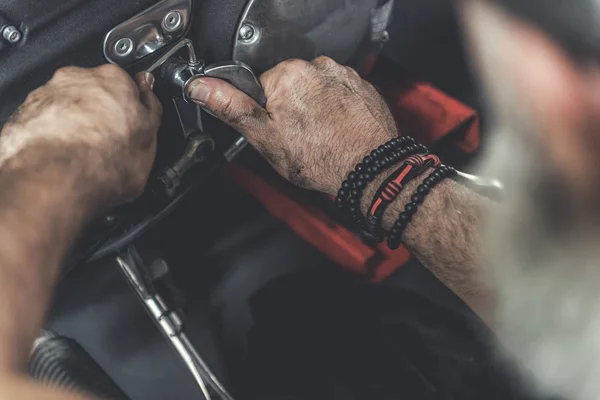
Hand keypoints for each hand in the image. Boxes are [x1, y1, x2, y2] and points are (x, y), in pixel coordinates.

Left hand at [0, 65, 161, 207]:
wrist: (55, 180)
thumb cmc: (103, 161)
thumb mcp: (150, 140)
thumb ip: (151, 111)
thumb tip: (150, 99)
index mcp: (114, 79)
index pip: (128, 84)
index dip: (132, 107)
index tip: (134, 123)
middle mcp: (77, 79)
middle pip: (94, 92)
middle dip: (101, 113)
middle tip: (111, 143)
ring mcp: (47, 96)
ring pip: (67, 106)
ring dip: (76, 124)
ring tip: (86, 156)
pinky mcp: (24, 116)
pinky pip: (43, 122)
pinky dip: (53, 136)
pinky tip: (64, 159)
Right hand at [188, 57, 396, 194]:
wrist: (370, 169)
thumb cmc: (321, 156)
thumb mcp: (265, 137)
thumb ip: (232, 108)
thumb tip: (201, 87)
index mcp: (288, 74)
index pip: (262, 88)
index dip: (266, 114)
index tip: (277, 131)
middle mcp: (318, 67)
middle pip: (289, 88)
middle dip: (290, 110)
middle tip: (299, 138)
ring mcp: (343, 75)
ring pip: (315, 92)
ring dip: (315, 109)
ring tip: (321, 136)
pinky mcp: (362, 87)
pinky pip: (339, 95)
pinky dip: (336, 110)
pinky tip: (337, 131)